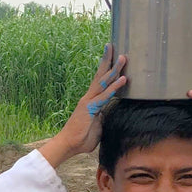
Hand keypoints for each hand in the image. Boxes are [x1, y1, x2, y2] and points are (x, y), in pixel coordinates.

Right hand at [40, 44, 126, 167]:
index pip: (101, 81)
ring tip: (123, 57)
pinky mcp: (90, 108)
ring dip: (114, 69)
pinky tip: (123, 79)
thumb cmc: (82, 138)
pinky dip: (114, 87)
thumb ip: (104, 117)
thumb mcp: (98, 126)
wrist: (68, 145)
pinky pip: (105, 96)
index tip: (113, 56)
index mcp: (92, 101)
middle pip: (100, 75)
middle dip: (108, 61)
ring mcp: (89, 102)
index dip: (107, 69)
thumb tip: (111, 115)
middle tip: (114, 46)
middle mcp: (89, 98)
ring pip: (103, 82)